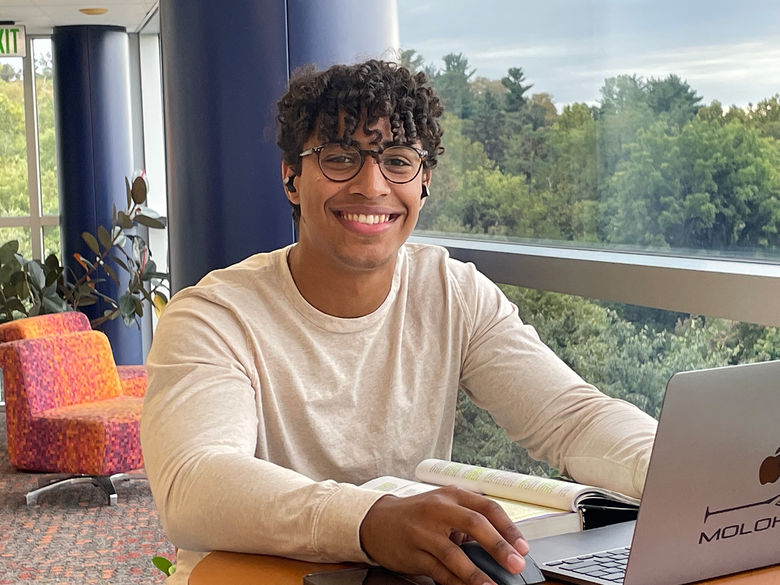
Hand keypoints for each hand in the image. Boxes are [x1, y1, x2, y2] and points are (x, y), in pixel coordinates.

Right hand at [359, 486, 529, 584]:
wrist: (377, 521)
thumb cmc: (417, 514)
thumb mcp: (443, 506)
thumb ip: (468, 519)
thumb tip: (503, 545)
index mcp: (452, 495)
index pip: (487, 507)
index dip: (509, 528)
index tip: (523, 547)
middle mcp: (439, 509)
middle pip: (475, 524)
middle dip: (500, 546)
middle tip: (516, 564)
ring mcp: (424, 531)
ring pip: (455, 554)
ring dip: (477, 574)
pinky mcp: (414, 553)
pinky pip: (439, 571)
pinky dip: (456, 582)